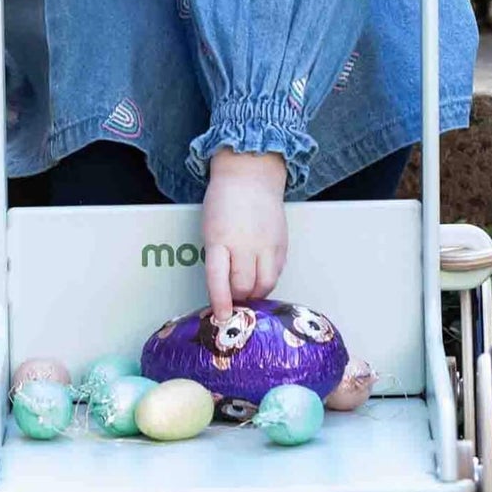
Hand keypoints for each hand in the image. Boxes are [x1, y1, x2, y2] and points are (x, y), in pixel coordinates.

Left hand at [201, 150, 288, 319]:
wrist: (250, 175)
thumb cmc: (224, 201)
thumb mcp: (210, 228)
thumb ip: (216, 258)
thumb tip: (221, 289)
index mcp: (220, 238)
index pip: (218, 278)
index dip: (220, 301)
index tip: (221, 316)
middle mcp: (245, 242)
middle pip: (244, 286)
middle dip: (237, 297)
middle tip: (232, 297)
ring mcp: (266, 243)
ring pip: (264, 284)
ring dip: (254, 293)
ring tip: (247, 289)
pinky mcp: (281, 244)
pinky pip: (276, 273)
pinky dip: (266, 280)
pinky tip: (259, 274)